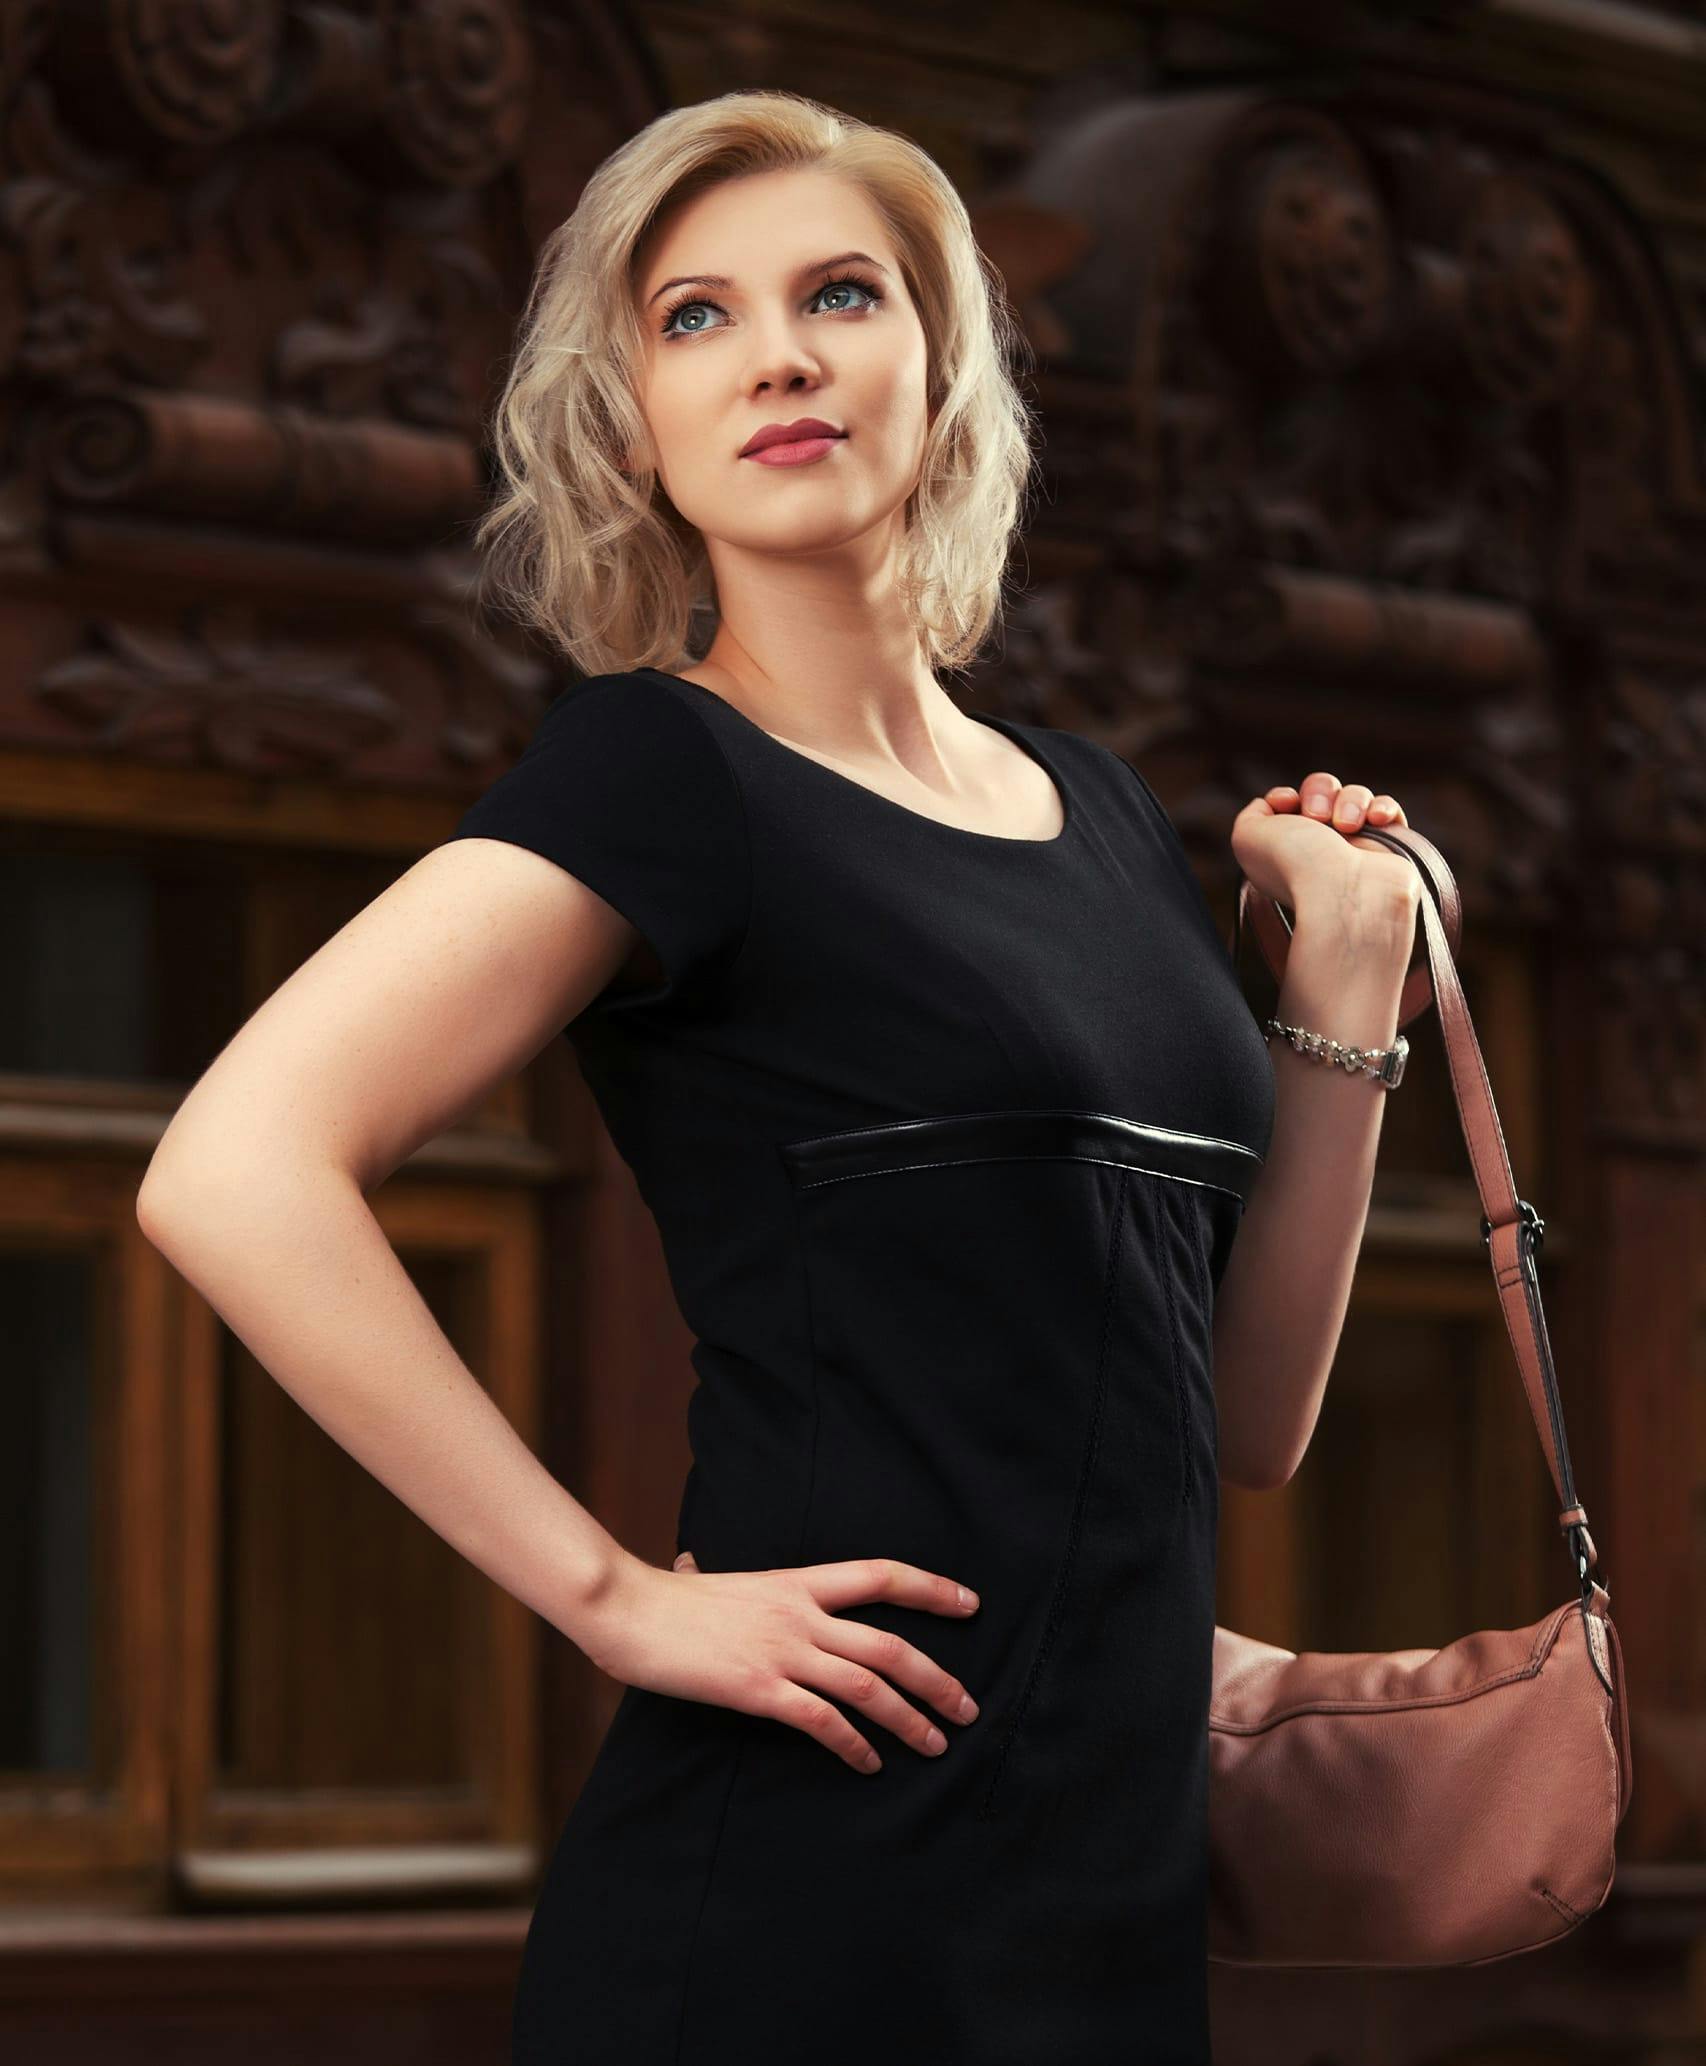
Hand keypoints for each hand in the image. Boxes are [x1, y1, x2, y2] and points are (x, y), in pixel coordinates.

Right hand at [576, 1548, 981, 1774]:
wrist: (628, 1610)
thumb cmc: (663, 1600)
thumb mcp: (703, 1578)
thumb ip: (709, 1574)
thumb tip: (688, 1565)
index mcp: (796, 1582)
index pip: (881, 1574)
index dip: (931, 1588)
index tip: (970, 1604)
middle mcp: (799, 1614)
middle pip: (889, 1643)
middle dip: (937, 1679)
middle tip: (968, 1707)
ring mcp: (781, 1651)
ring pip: (867, 1685)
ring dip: (909, 1719)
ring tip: (936, 1743)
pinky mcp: (759, 1690)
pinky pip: (822, 1721)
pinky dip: (854, 1745)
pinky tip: (870, 1764)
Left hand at [1231, 770, 1418, 923]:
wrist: (1344, 892)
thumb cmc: (1295, 865)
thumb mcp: (1246, 837)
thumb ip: (1252, 815)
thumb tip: (1274, 803)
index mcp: (1286, 846)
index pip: (1287, 803)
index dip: (1286, 796)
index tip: (1287, 804)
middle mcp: (1321, 845)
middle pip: (1322, 789)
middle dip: (1319, 792)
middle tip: (1318, 817)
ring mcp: (1355, 844)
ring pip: (1355, 794)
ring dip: (1350, 800)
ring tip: (1348, 826)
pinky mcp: (1389, 845)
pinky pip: (1387, 810)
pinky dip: (1382, 807)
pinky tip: (1375, 820)